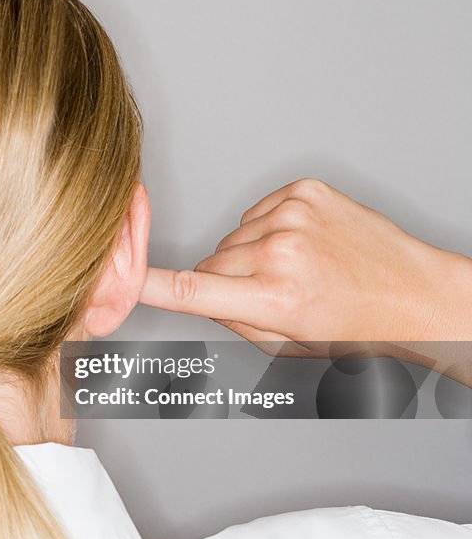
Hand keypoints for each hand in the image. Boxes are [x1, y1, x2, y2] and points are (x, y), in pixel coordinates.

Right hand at [140, 178, 471, 344]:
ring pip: (233, 237)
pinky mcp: (304, 191)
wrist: (416, 294)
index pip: (192, 289)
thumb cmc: (359, 327)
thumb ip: (234, 322)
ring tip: (295, 268)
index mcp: (276, 297)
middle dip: (228, 280)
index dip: (149, 285)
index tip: (122, 279)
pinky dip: (269, 228)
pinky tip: (301, 244)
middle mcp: (282, 251)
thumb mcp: (289, 347)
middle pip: (211, 262)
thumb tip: (199, 295)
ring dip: (251, 254)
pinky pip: (256, 211)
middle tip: (271, 293)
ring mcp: (293, 215)